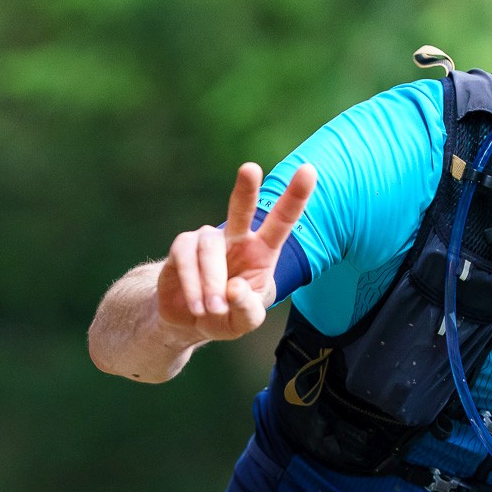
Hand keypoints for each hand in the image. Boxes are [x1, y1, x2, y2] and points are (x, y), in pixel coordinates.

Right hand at [155, 161, 317, 345]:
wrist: (189, 320)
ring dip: (211, 283)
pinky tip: (198, 306)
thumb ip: (246, 310)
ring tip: (213, 309)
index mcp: (262, 250)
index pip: (282, 220)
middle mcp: (236, 238)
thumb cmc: (227, 315)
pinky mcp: (182, 247)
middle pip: (241, 208)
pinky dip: (193, 285)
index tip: (308, 170)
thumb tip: (234, 288)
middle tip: (250, 169)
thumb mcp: (244, 322)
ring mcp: (208, 240)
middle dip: (246, 189)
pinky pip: (186, 259)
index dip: (295, 196)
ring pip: (209, 249)